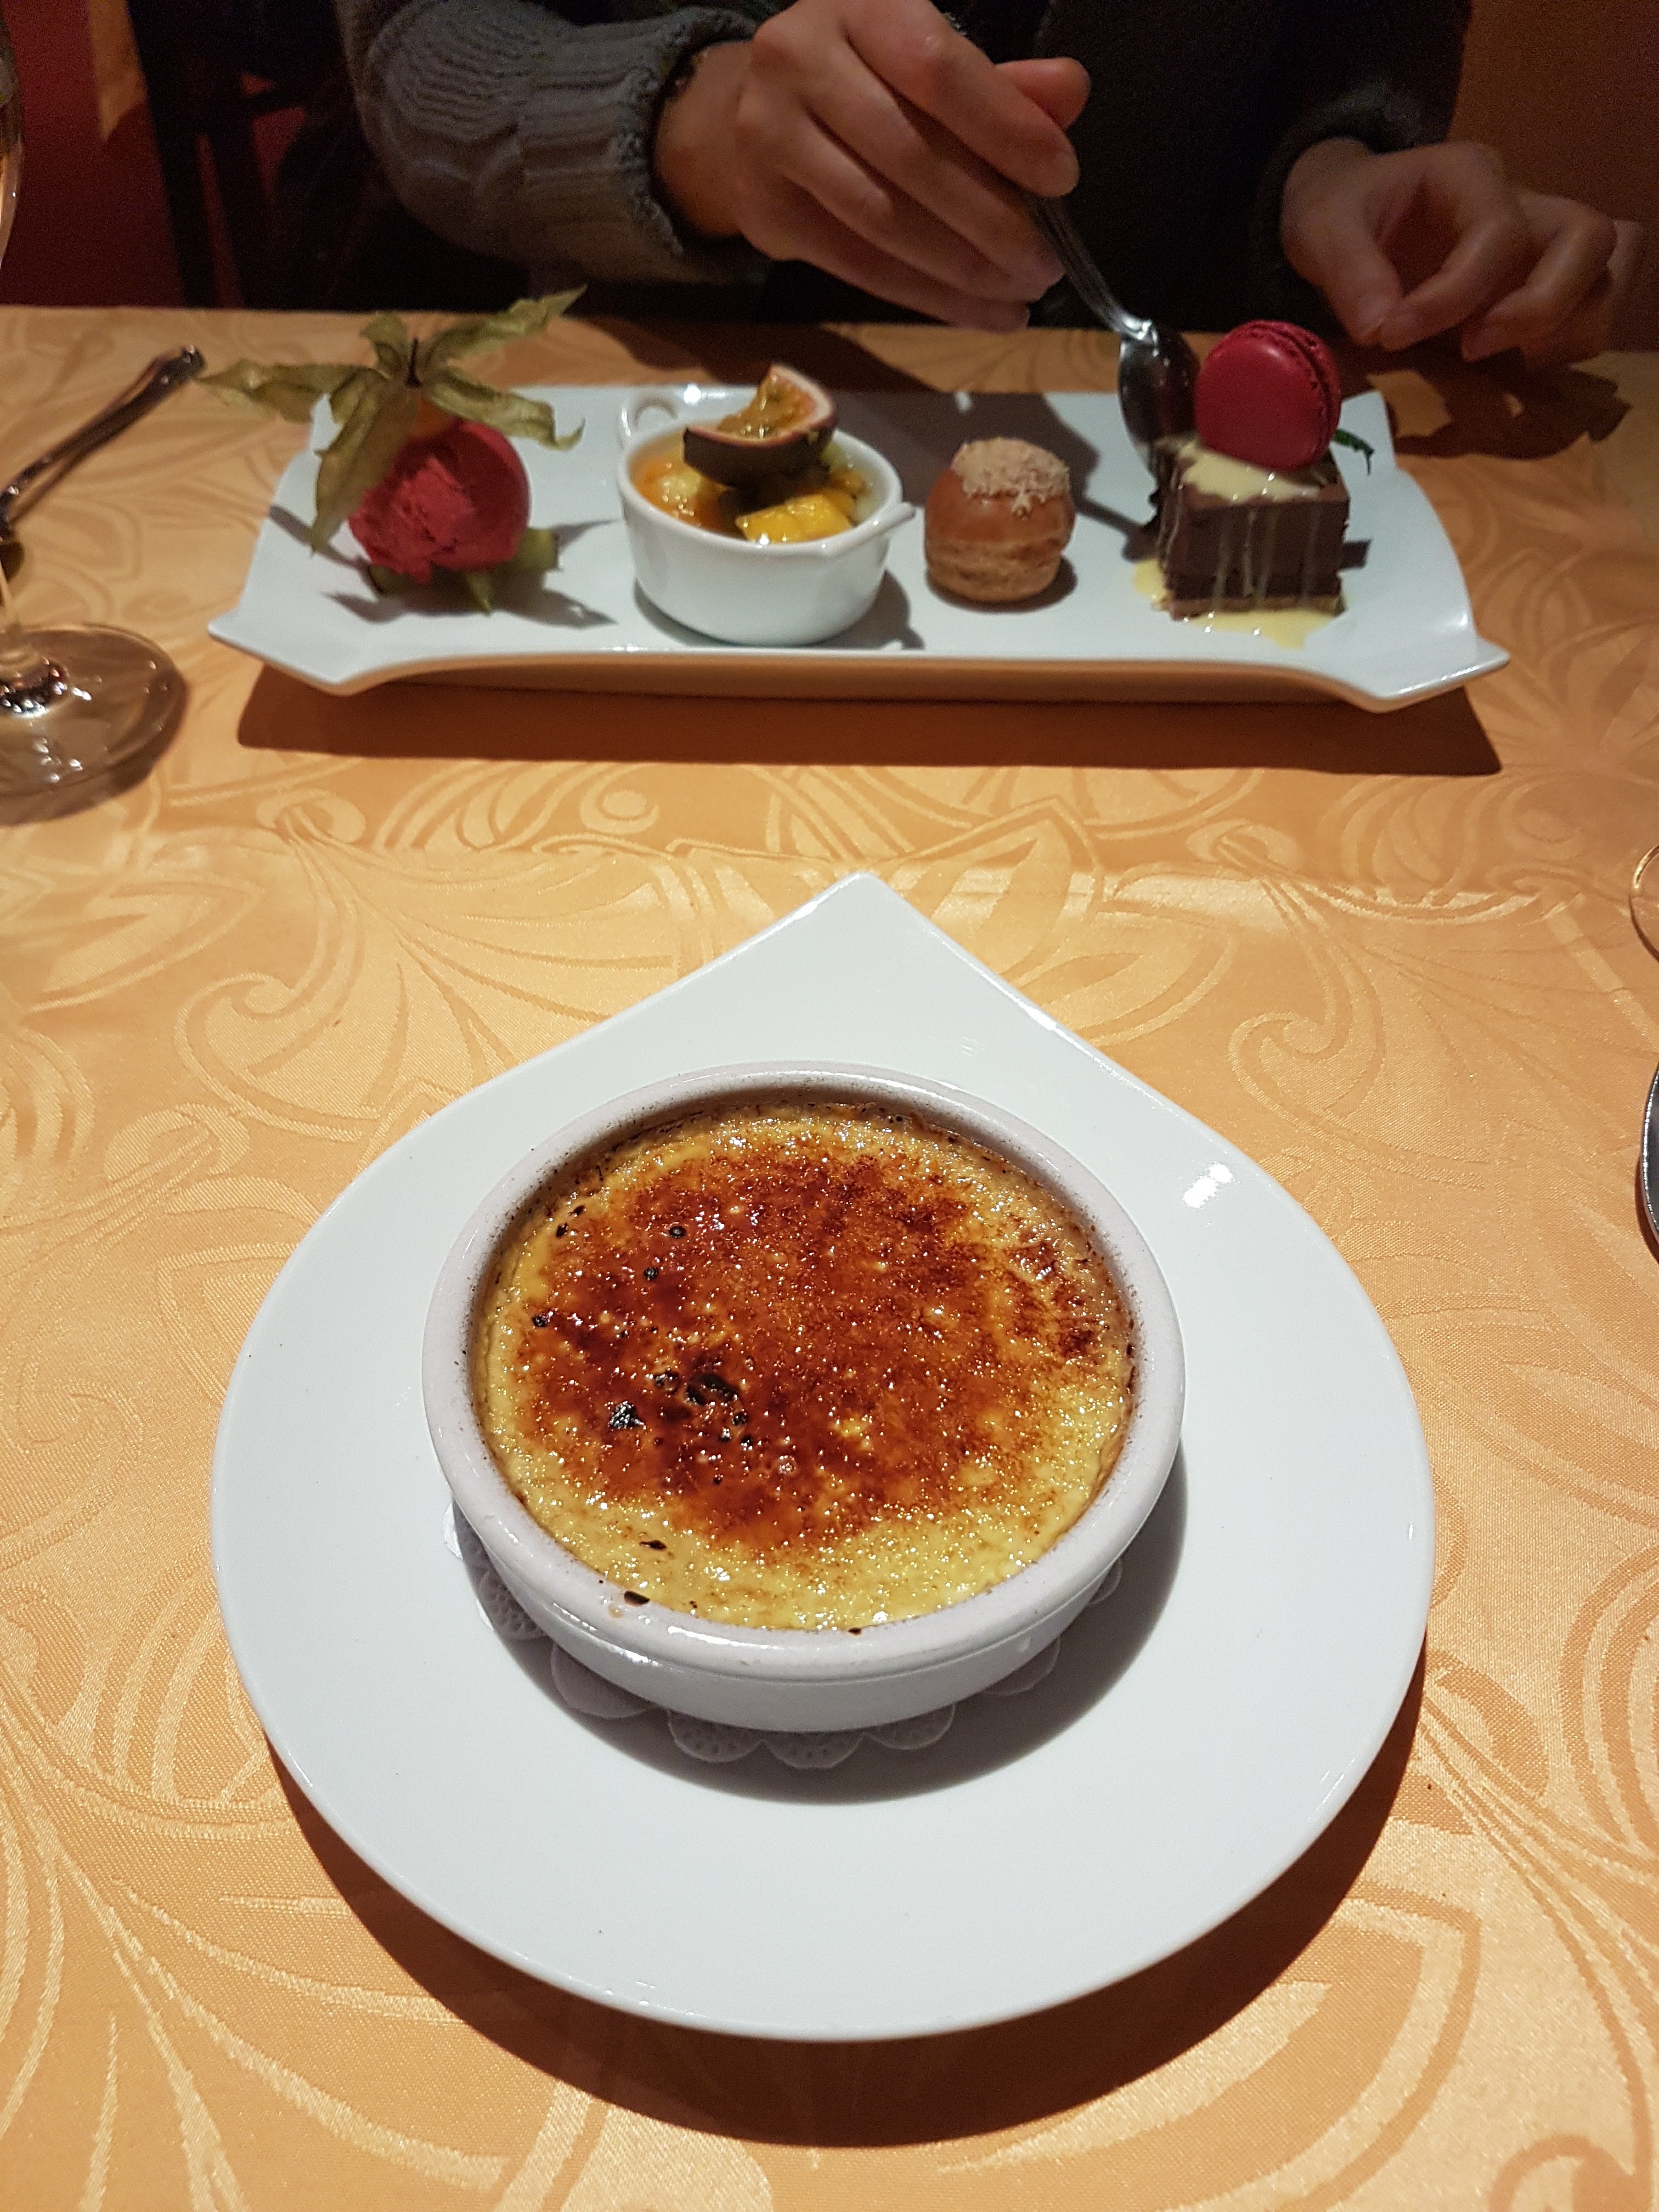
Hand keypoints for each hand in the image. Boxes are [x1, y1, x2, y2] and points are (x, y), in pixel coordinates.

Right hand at [652, 0, 1088, 329]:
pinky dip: (925, 296)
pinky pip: (857, 264)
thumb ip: (999, 83)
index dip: (1005, 127)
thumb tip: (1070, 93)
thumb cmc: (865, 82)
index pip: (937, 68)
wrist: (753, 113)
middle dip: (989, 219)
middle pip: (910, 154)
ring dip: (960, 270)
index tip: (1061, 179)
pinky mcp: (765, 207)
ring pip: (882, 218)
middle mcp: (803, 59)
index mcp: (860, 7)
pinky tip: (978, 312)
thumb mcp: (928, 62)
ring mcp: (773, 134)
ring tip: (1019, 295)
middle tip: (1045, 263)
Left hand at [1281, 138, 1643, 366]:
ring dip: (1570, 325)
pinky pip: (1595, 304)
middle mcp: (1523, 202)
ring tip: (1504, 359)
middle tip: (1471, 349)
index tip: (1394, 335)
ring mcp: (1541, 242)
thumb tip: (1382, 330)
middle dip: (1542, 305)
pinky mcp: (1541, 282)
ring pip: (1611, 267)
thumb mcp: (1322, 230)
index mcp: (1470, 175)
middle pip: (1592, 237)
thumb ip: (1349, 274)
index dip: (1454, 294)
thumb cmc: (1342, 214)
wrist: (1349, 213)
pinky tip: (1513, 365)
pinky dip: (1570, 343)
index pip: (1499, 231)